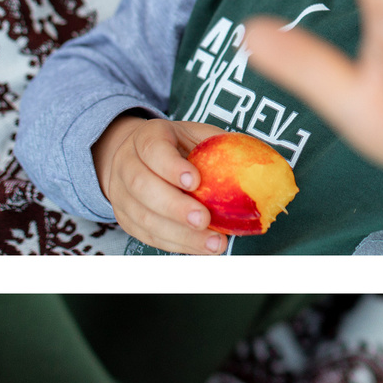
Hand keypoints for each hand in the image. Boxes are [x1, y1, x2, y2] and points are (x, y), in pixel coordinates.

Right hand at [93, 114, 231, 253]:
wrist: (137, 158)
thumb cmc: (177, 148)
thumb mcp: (197, 136)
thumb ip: (220, 146)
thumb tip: (261, 165)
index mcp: (147, 136)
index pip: (153, 149)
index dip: (171, 166)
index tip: (195, 181)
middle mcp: (127, 164)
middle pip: (142, 186)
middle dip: (175, 207)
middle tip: (204, 219)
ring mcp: (121, 194)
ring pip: (143, 217)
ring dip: (179, 233)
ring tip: (212, 242)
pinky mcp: (126, 219)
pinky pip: (148, 236)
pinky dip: (176, 244)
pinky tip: (199, 247)